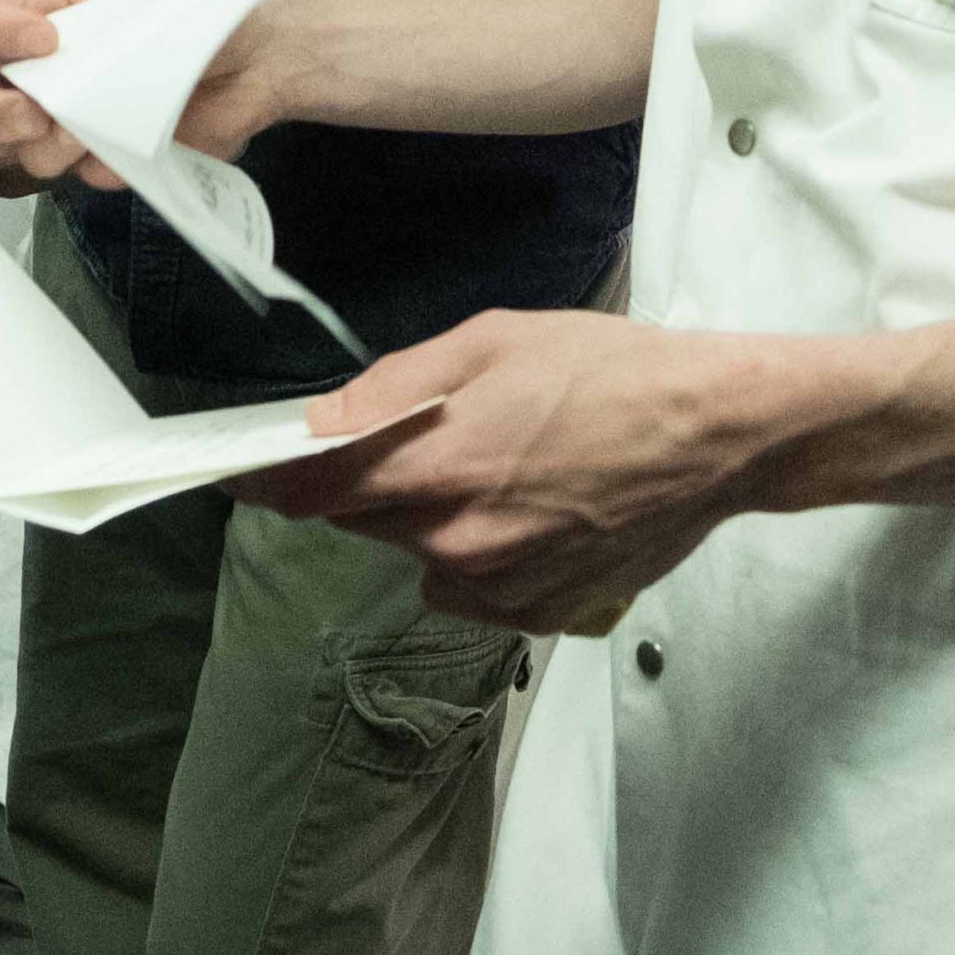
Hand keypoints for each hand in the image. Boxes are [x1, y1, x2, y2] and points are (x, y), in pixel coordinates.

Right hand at [0, 0, 177, 191]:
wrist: (257, 55)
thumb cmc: (191, 9)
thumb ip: (77, 5)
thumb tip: (40, 38)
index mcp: (33, 15)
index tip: (42, 39)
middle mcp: (36, 74)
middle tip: (37, 113)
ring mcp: (66, 123)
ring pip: (15, 156)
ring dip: (46, 147)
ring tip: (87, 129)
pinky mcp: (104, 160)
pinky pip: (83, 177)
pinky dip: (101, 165)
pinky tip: (126, 148)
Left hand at [241, 308, 803, 634]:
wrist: (719, 434)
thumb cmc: (613, 371)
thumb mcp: (494, 341)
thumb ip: (395, 386)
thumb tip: (319, 422)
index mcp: (440, 465)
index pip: (312, 492)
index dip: (266, 480)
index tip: (236, 469)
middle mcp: (460, 542)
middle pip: (366, 521)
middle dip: (375, 481)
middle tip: (436, 434)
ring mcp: (503, 587)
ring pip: (422, 557)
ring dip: (434, 519)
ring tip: (509, 466)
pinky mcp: (541, 614)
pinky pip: (476, 588)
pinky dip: (483, 554)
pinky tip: (535, 508)